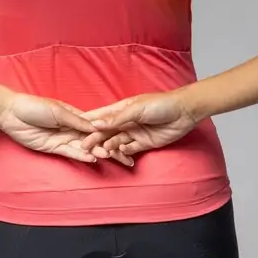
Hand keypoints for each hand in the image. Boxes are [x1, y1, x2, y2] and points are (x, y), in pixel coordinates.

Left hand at [0, 92, 133, 165]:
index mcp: (75, 115)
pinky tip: (93, 158)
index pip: (96, 125)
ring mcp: (64, 138)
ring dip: (98, 152)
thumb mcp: (58, 111)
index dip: (110, 132)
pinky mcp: (54, 148)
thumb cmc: (35, 106)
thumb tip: (95, 127)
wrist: (12, 113)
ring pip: (85, 148)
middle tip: (126, 156)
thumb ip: (76, 120)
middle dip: (110, 146)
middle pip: (94, 139)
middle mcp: (72, 128)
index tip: (126, 136)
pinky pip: (71, 153)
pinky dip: (82, 156)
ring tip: (111, 156)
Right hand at [80, 91, 197, 156]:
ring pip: (116, 142)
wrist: (184, 112)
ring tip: (104, 152)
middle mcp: (125, 121)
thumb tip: (96, 124)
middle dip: (95, 138)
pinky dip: (124, 152)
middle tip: (84, 146)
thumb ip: (117, 119)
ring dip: (109, 147)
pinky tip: (122, 153)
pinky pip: (130, 149)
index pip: (100, 116)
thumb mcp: (136, 109)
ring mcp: (134, 132)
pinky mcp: (144, 143)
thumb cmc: (160, 104)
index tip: (73, 128)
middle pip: (106, 132)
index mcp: (121, 109)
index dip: (88, 123)